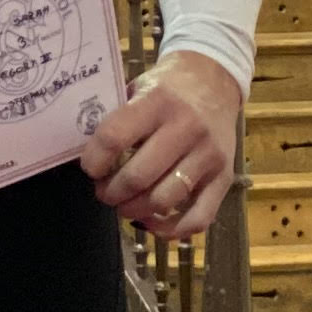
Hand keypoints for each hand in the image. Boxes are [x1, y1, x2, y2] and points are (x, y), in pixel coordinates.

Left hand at [80, 53, 245, 239]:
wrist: (215, 81)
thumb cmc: (167, 88)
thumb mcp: (138, 87)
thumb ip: (115, 118)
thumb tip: (86, 156)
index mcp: (158, 102)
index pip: (114, 138)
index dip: (93, 160)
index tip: (89, 168)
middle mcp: (187, 128)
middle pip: (138, 177)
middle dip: (110, 192)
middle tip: (103, 191)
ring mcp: (208, 156)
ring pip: (163, 200)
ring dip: (133, 210)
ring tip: (123, 204)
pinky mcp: (225, 178)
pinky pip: (198, 219)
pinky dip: (169, 230)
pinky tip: (150, 221)